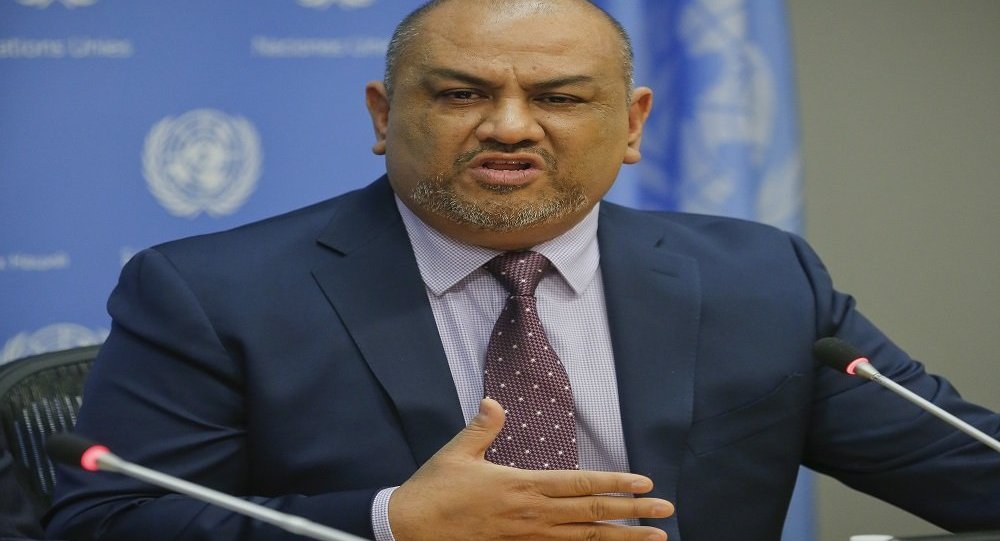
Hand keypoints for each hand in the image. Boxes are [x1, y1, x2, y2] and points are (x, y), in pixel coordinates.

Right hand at [388, 398, 673, 540]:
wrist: (409, 529)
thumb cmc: (434, 489)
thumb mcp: (457, 452)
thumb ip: (482, 426)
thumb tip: (494, 401)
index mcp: (521, 484)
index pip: (579, 485)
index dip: (614, 484)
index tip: (645, 484)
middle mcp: (531, 514)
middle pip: (591, 516)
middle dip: (632, 514)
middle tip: (666, 512)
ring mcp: (526, 537)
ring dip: (620, 540)